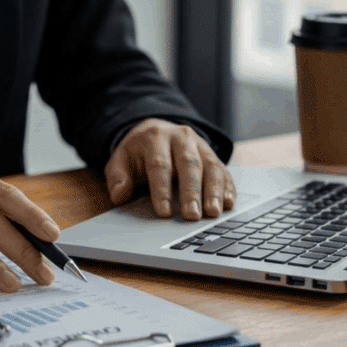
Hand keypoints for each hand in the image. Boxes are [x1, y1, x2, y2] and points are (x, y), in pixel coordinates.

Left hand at [105, 118, 235, 219]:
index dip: (161, 190)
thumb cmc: (138, 153)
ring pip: (210, 166)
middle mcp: (180, 137)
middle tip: (192, 215)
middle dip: (191, 192)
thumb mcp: (120, 160)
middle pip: (188, 164)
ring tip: (214, 212)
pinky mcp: (213, 154)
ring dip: (214, 191)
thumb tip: (119, 195)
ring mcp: (200, 145)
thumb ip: (117, 177)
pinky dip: (227, 187)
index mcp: (155, 137)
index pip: (159, 165)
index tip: (164, 211)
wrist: (156, 131)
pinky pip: (223, 170)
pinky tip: (229, 203)